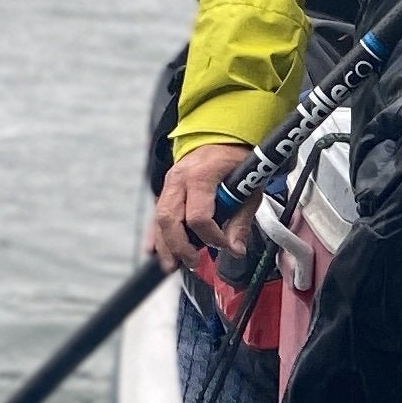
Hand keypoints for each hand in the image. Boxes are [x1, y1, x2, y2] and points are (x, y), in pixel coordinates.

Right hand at [150, 142, 257, 281]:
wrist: (223, 137)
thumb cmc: (237, 161)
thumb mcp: (248, 189)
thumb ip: (241, 221)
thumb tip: (236, 249)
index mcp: (201, 176)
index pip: (198, 217)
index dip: (211, 237)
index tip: (225, 245)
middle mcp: (180, 179)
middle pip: (170, 219)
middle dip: (179, 246)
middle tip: (193, 262)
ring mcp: (170, 183)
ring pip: (159, 219)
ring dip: (165, 245)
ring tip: (172, 266)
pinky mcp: (167, 189)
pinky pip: (156, 214)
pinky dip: (155, 235)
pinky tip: (153, 251)